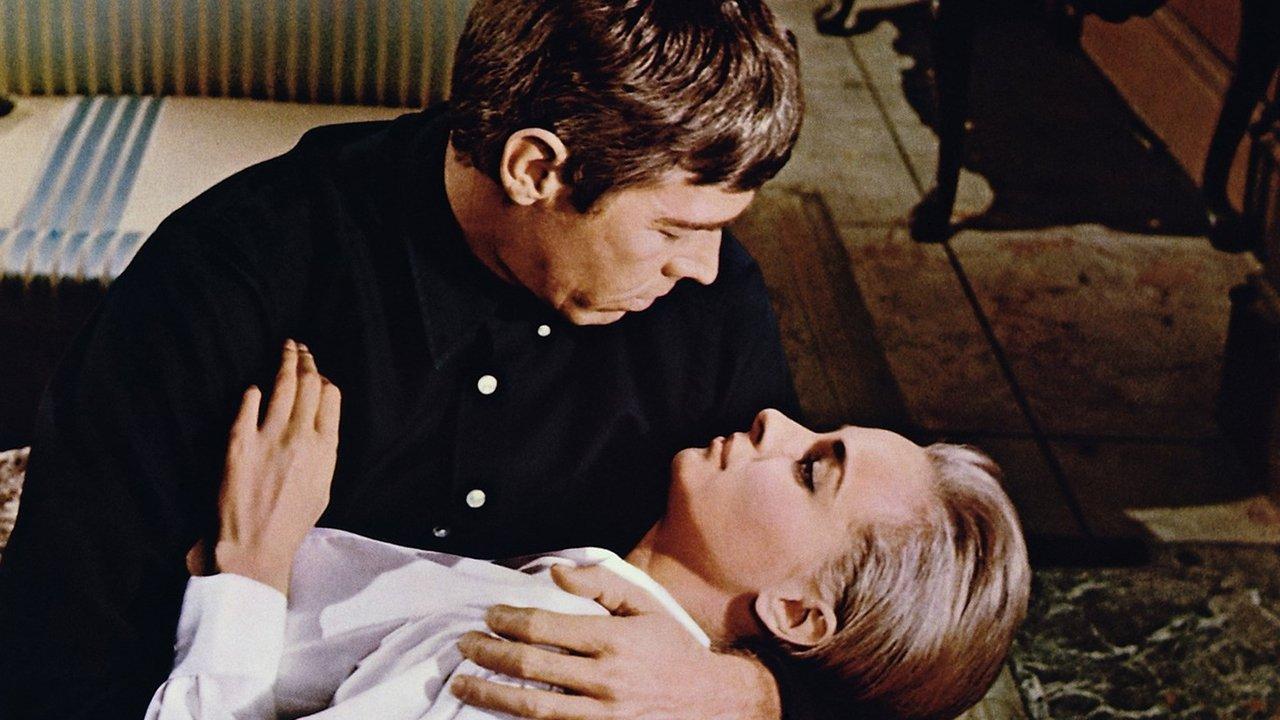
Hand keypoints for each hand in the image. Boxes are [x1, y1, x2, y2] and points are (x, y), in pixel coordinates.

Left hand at [189, 340, 340, 593]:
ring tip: (286, 349)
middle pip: (308, 384)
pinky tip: (254, 388)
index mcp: (324, 448)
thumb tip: (319, 423)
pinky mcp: (239, 443)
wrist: (255, 546)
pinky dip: (253, 393)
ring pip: (281, 386)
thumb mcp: (322, 487)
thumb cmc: (291, 523)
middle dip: (307, 361)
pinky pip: (248, 405)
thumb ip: (323, 451)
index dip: (324, 379)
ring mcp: (269, 437)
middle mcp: (300, 437)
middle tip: (301, 349)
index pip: (330, 396)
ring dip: (285, 362)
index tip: (317, 373)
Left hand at [451, 564, 781, 719]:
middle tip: (464, 645)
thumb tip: (555, 572)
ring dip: (490, 693)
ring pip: (532, 707)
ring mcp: (602, 716)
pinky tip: (496, 713)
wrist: (712, 702)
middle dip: (488, 654)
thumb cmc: (673, 649)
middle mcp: (605, 680)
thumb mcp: (645, 605)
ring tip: (463, 683)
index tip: (490, 615)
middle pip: (530, 667)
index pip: (544, 627)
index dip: (508, 620)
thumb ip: (600, 583)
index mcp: (613, 640)